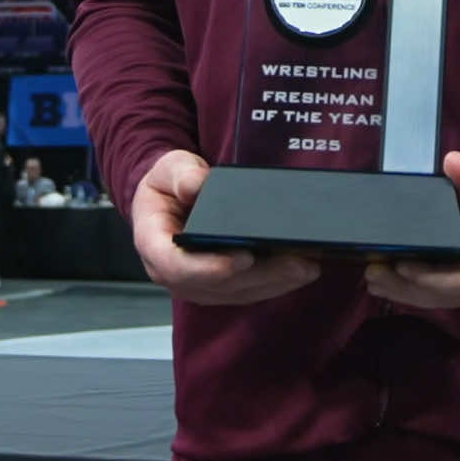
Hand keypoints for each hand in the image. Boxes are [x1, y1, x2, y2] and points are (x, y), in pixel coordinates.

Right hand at [130, 149, 320, 305]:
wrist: (169, 195)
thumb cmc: (168, 183)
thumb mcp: (170, 167)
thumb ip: (182, 174)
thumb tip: (197, 186)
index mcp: (153, 243)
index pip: (176, 266)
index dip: (209, 268)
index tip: (244, 258)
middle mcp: (172, 271)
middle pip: (215, 285)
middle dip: (258, 276)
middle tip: (295, 263)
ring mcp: (194, 283)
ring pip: (234, 293)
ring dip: (273, 284)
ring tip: (307, 267)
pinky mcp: (215, 285)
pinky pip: (243, 291)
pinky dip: (272, 284)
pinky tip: (298, 272)